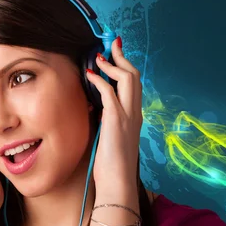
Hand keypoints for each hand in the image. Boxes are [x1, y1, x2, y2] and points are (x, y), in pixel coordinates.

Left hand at [85, 37, 142, 193]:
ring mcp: (128, 115)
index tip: (115, 55)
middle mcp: (135, 113)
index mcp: (134, 117)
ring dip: (112, 64)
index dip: (125, 67)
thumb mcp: (109, 138)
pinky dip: (99, 80)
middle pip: (134, 76)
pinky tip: (90, 75)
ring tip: (99, 56)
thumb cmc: (111, 165)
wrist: (117, 182)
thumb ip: (106, 122)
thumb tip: (93, 110)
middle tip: (112, 44)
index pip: (134, 85)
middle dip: (122, 57)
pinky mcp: (116, 120)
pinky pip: (109, 92)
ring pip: (127, 79)